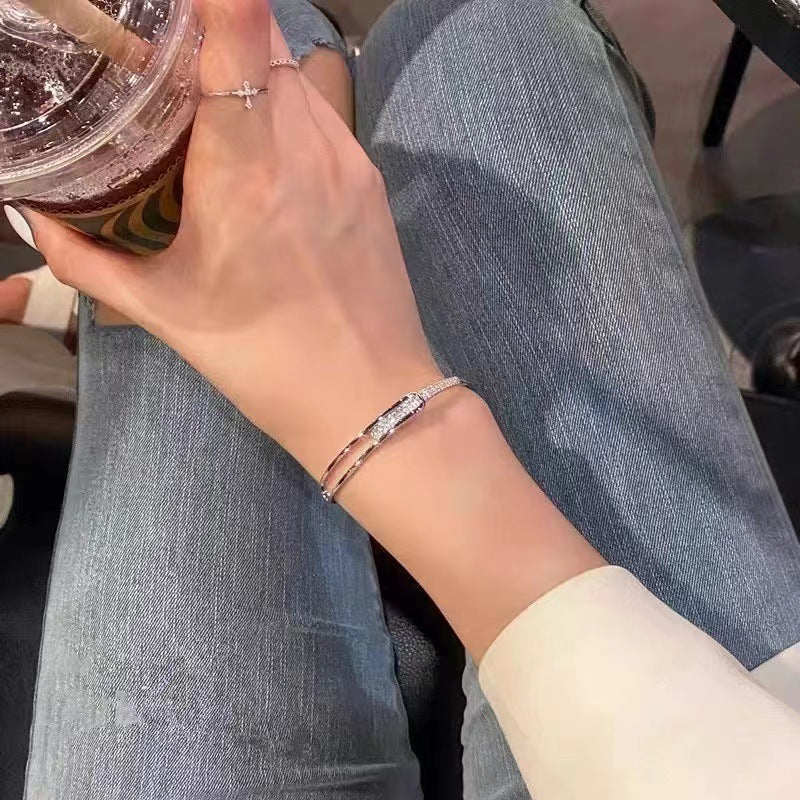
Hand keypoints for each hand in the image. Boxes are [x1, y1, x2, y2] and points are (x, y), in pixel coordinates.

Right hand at [20, 0, 440, 475]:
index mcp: (245, 171)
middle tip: (175, 71)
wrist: (368, 397)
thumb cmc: (264, 360)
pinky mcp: (372, 179)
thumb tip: (37, 218)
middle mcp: (303, 148)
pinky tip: (269, 164)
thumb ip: (89, 260)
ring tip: (217, 120)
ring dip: (255, 76)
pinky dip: (289, 115)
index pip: (238, 37)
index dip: (219, 0)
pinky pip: (324, 116)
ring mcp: (347, 159)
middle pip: (264, 42)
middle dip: (218, 39)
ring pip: (298, 74)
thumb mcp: (165, 312)